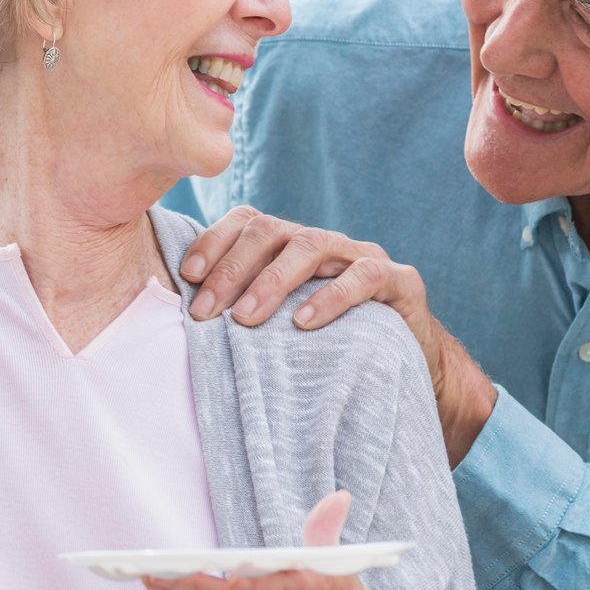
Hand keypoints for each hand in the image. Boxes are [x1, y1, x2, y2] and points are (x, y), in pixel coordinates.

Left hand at [181, 208, 495, 463]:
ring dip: (272, 281)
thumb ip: (245, 311)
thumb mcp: (283, 325)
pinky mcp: (401, 281)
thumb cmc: (332, 348)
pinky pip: (365, 275)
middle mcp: (324, 243)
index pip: (246, 222)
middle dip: (233, 269)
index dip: (213, 241)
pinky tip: (304, 322)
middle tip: (207, 312)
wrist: (408, 368)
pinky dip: (331, 296)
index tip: (187, 277)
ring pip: (311, 245)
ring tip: (246, 319)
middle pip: (272, 230)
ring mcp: (362, 257)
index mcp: (291, 246)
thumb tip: (181, 322)